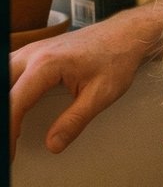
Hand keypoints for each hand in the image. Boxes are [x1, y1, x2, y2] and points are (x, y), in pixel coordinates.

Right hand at [9, 0, 162, 160]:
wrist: (126, 34)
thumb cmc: (117, 58)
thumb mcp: (101, 95)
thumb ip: (75, 121)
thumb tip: (53, 145)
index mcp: (46, 65)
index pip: (14, 103)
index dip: (9, 131)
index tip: (10, 152)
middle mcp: (32, 54)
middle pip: (2, 89)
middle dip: (4, 118)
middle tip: (10, 142)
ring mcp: (31, 51)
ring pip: (2, 78)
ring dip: (5, 102)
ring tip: (11, 127)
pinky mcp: (33, 53)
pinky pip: (8, 71)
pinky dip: (8, 90)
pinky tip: (13, 106)